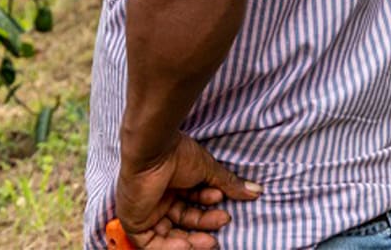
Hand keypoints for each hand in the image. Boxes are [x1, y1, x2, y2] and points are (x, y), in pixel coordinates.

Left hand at [115, 135, 261, 248]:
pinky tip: (188, 244)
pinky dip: (170, 248)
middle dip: (203, 225)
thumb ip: (228, 183)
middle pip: (182, 221)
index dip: (207, 206)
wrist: (153, 150)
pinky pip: (151, 244)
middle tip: (222, 222)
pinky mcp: (134, 220)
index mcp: (170, 183)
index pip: (190, 203)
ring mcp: (145, 209)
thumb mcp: (206, 169)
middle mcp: (157, 196)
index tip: (222, 201)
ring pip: (168, 236)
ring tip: (209, 240)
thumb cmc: (175, 153)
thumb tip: (256, 191)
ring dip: (191, 241)